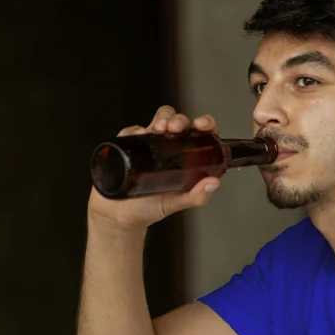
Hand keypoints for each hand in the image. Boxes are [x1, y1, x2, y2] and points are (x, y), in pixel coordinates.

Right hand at [88, 105, 221, 228]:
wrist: (120, 216)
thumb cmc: (149, 208)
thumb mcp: (176, 203)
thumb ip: (196, 196)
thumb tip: (213, 183)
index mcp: (185, 157)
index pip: (199, 134)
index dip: (205, 123)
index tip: (202, 125)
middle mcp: (168, 147)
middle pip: (178, 122)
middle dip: (179, 120)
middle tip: (177, 129)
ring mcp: (149, 145)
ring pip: (158, 120)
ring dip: (162, 118)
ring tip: (161, 128)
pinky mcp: (128, 146)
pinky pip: (132, 131)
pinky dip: (136, 130)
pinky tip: (139, 136)